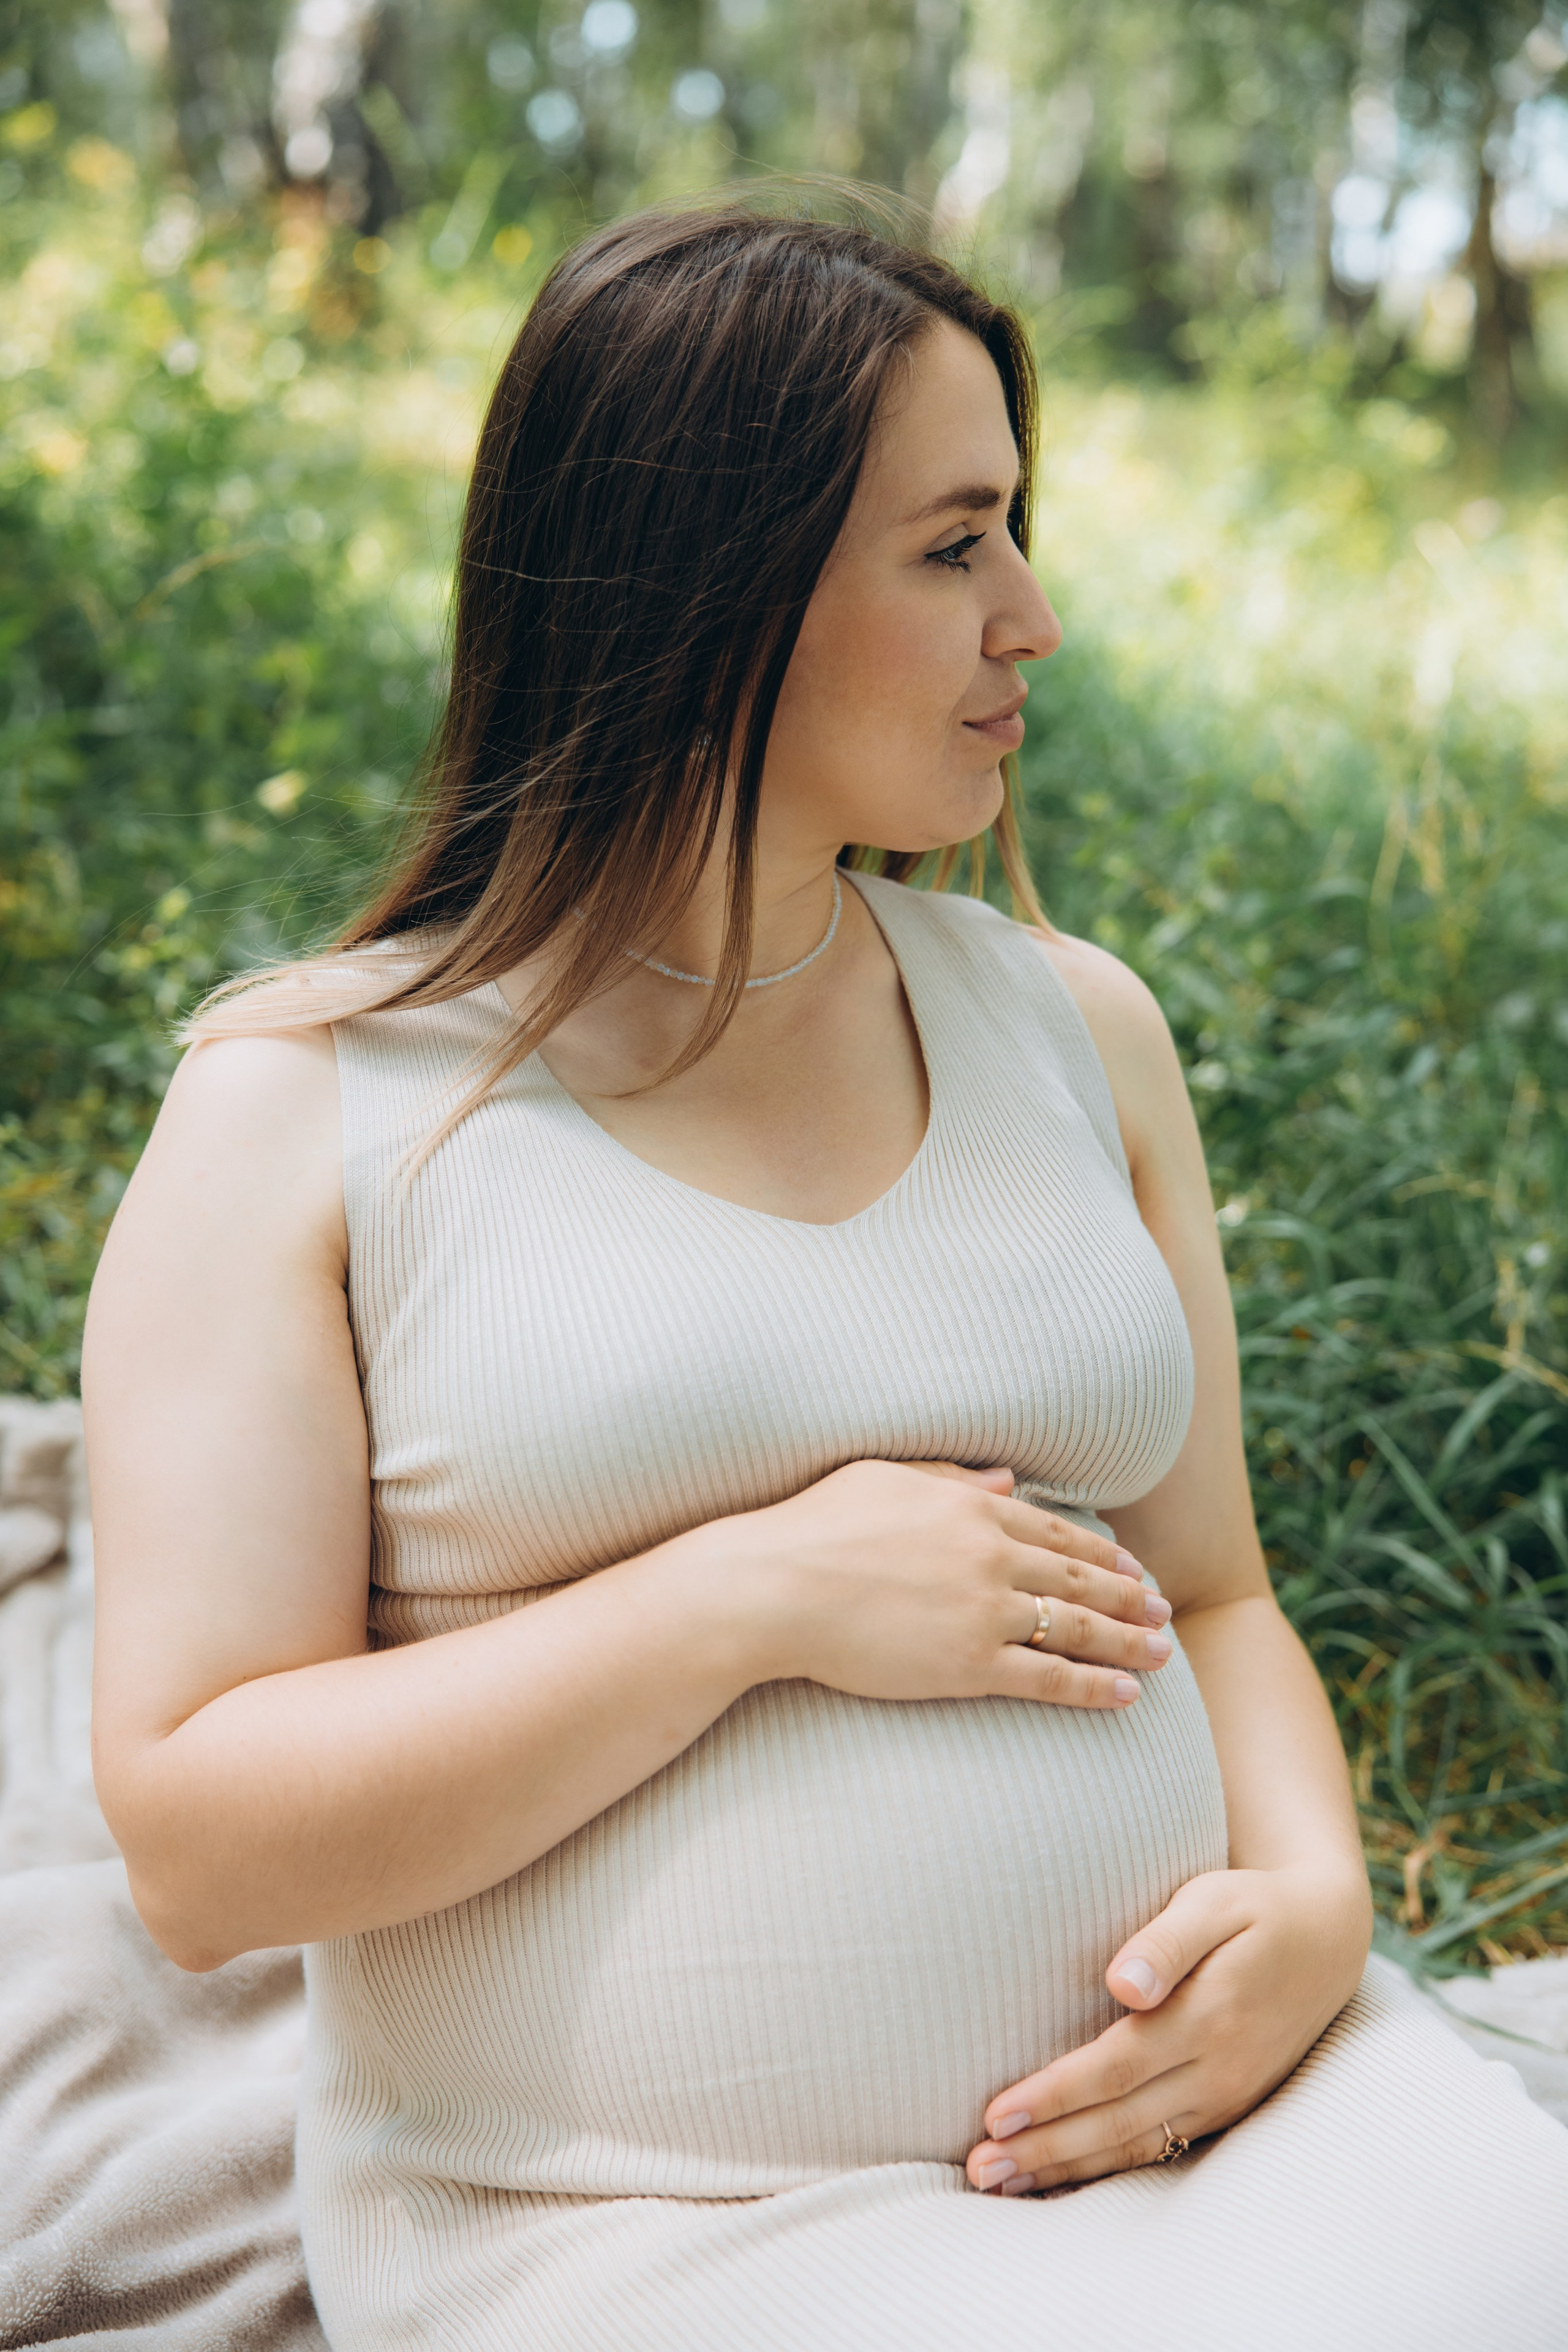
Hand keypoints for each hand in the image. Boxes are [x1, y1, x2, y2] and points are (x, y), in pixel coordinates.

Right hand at [715, 1458, 1173, 1710]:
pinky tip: (1126, 1694)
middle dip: (1130, 1597)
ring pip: (1077, 1629)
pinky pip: (1049, 1678)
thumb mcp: (885, 1476)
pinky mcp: (969, 1663)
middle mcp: (991, 1555)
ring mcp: (984, 1611)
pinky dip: (1094, 1687)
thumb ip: (952, 1475)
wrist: (774, 1587)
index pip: (1057, 1532)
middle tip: (1164, 1611)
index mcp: (972, 1507)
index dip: (1103, 1554)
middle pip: (1080, 1578)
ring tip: (1162, 1653)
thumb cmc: (814, 1526)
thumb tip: (1007, 1479)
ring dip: (1128, 1643)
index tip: (1134, 1568)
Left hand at [965, 1863, 1371, 2194]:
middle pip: (1117, 2120)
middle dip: (1045, 2148)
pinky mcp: (1226, 2107)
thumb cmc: (1255, 1907)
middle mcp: (1217, 2068)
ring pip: (1135, 2145)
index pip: (1115, 2068)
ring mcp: (1224, 2095)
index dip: (1054, 2096)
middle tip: (979, 2167)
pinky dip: (1107, 2167)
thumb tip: (1122, 1984)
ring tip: (1001, 2183)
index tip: (997, 2114)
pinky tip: (1062, 2176)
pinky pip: (1160, 2149)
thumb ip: (1166, 1942)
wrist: (1328, 1940)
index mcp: (1210, 2016)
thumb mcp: (1214, 1900)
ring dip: (1066, 2167)